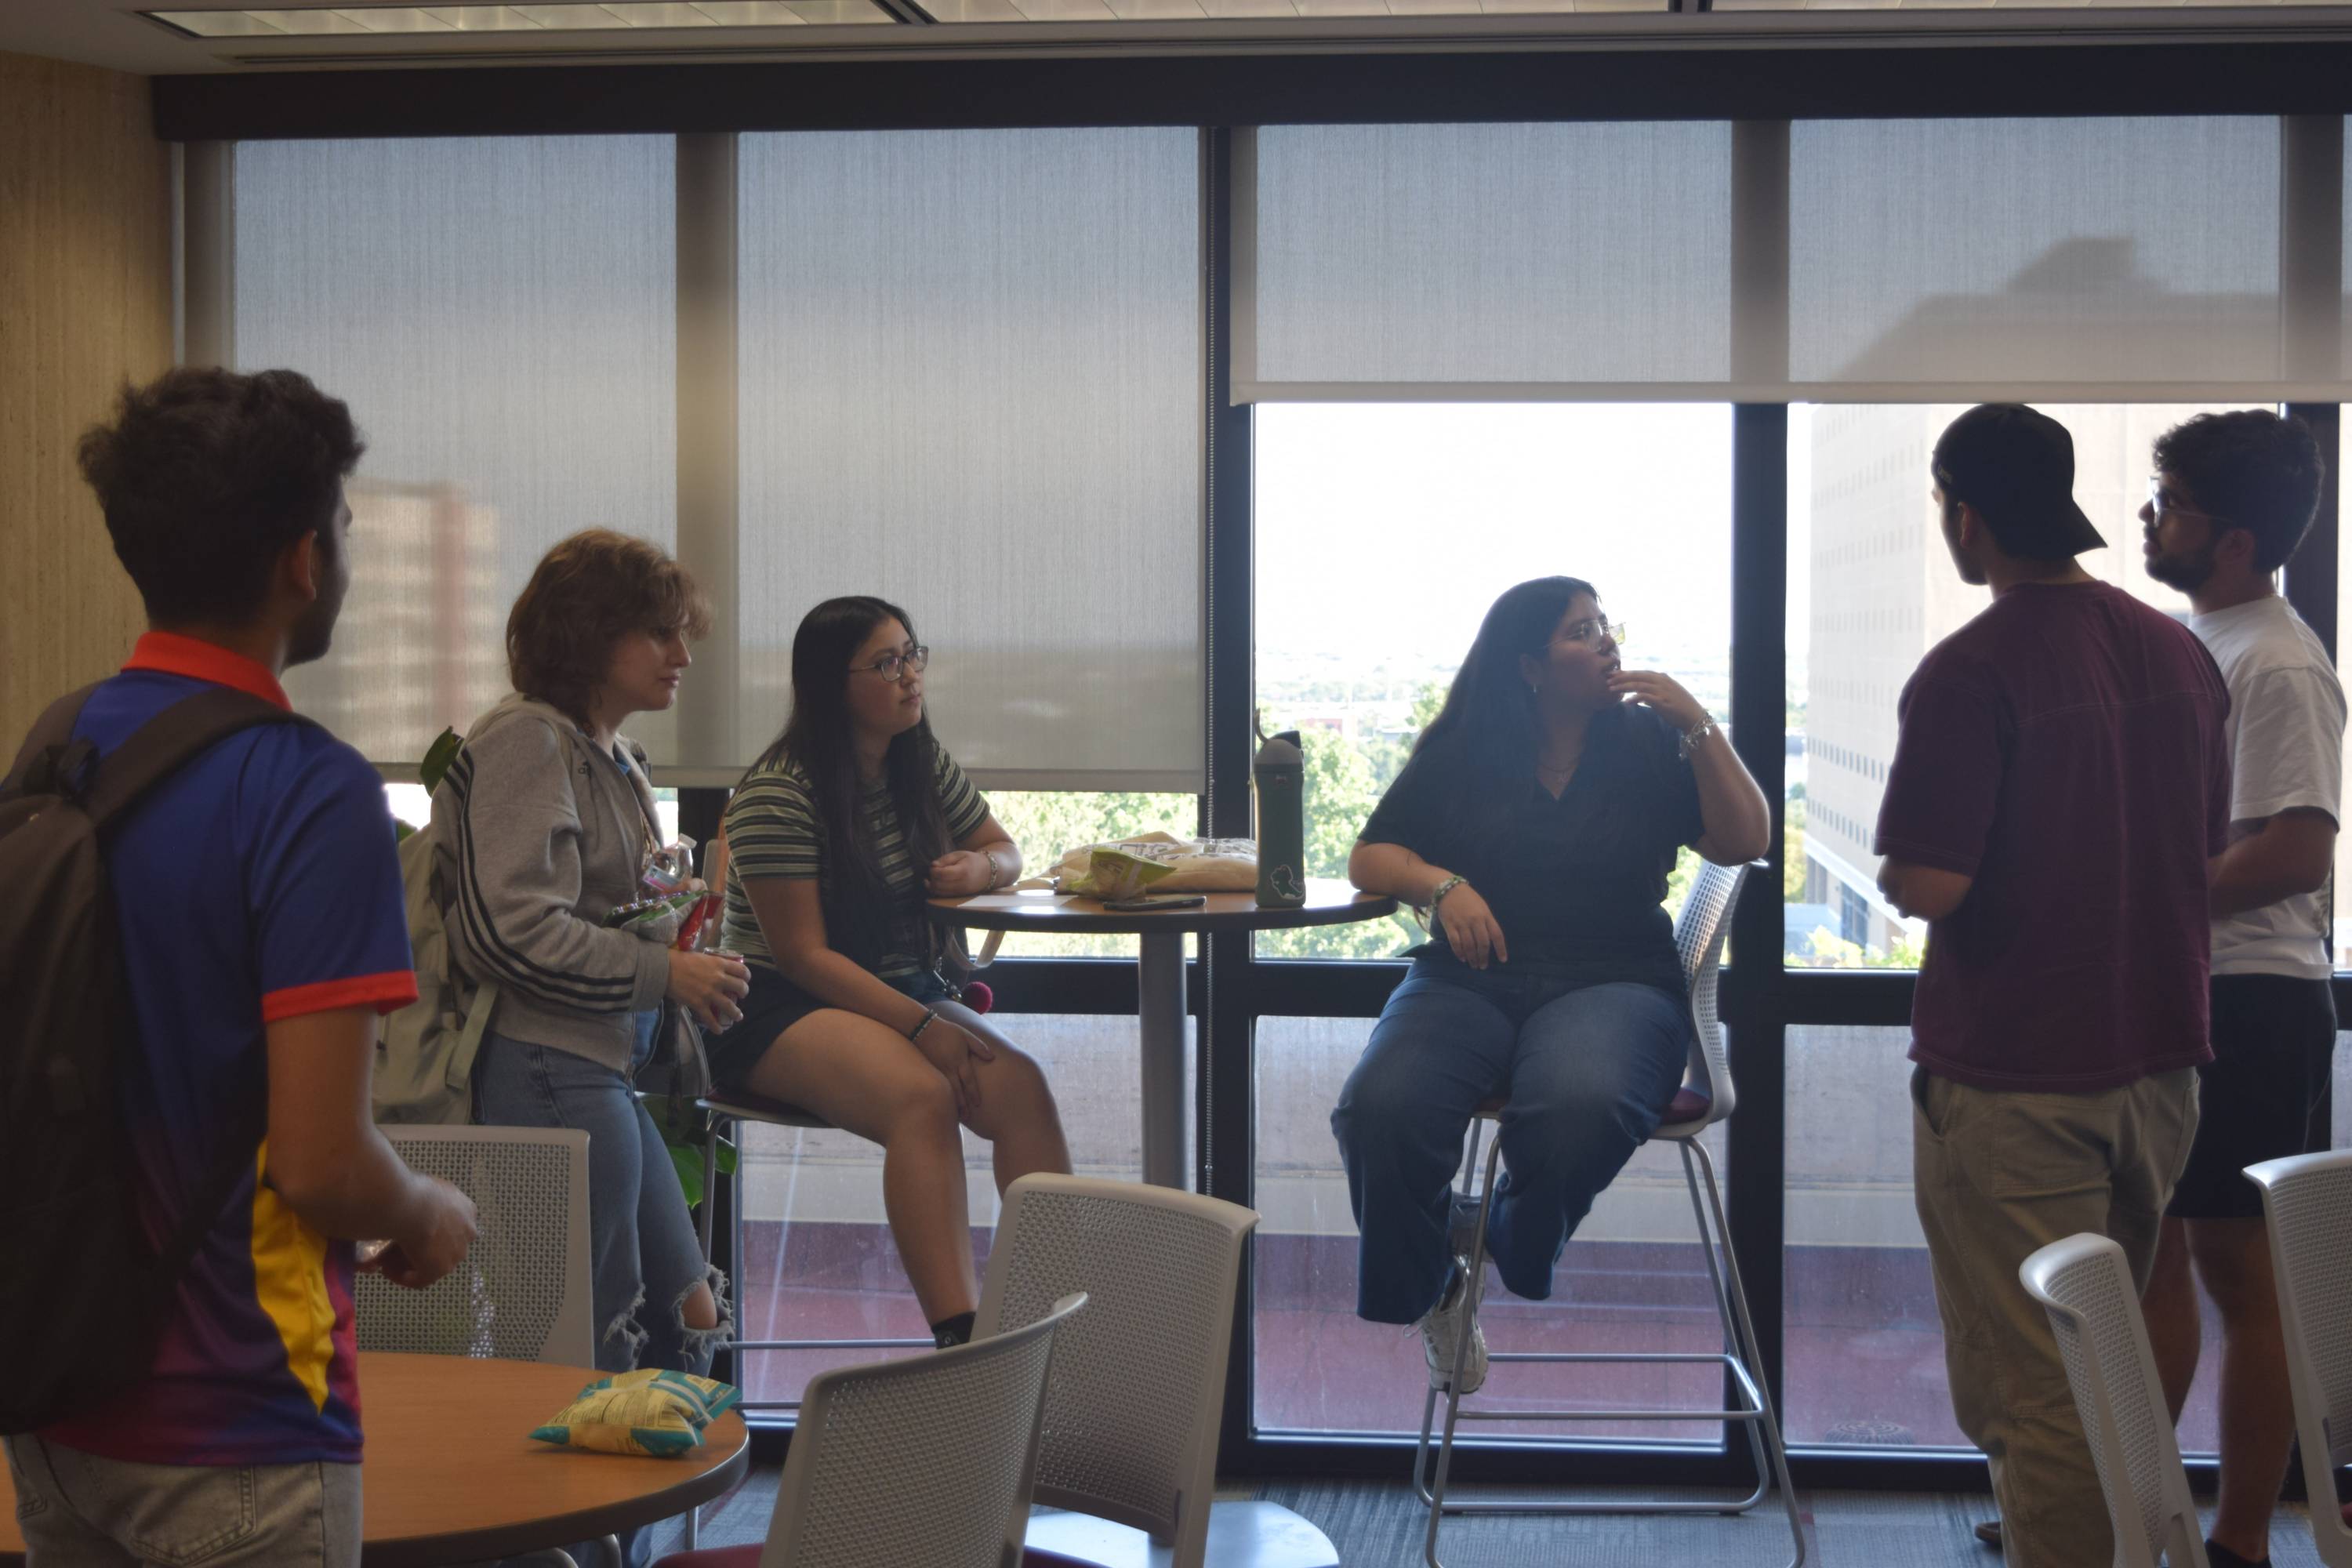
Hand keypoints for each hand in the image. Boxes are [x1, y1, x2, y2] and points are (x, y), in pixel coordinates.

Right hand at [371, 1176, 476, 1290]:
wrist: (413, 1206)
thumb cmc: (416, 1191)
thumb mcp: (426, 1187)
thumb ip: (427, 1197)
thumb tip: (411, 1201)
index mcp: (468, 1210)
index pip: (456, 1224)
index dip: (436, 1230)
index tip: (416, 1230)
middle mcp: (468, 1232)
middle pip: (449, 1245)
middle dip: (428, 1248)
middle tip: (404, 1248)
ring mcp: (457, 1253)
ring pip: (436, 1264)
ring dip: (415, 1264)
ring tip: (390, 1261)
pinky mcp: (440, 1269)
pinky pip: (421, 1279)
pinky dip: (404, 1277)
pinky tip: (387, 1271)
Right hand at [667, 949, 750, 1030]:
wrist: (664, 969)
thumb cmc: (680, 960)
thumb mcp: (701, 957)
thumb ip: (711, 963)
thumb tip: (716, 967)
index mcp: (719, 964)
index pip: (742, 970)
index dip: (746, 976)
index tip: (745, 979)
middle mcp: (718, 979)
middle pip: (741, 988)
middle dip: (744, 993)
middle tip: (741, 996)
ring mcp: (710, 993)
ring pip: (730, 1007)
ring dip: (736, 1013)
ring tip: (738, 1017)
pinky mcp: (699, 1004)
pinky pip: (711, 1019)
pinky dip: (716, 1027)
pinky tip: (719, 1031)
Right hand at [914, 1012, 994, 1115]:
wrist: (921, 1028)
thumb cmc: (946, 1031)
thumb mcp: (965, 1035)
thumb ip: (979, 1047)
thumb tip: (992, 1058)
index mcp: (959, 1060)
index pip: (968, 1081)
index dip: (973, 1093)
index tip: (978, 1104)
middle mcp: (949, 1068)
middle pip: (957, 1090)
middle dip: (963, 1105)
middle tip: (968, 1117)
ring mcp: (937, 1071)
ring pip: (946, 1091)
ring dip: (952, 1104)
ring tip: (957, 1116)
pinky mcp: (929, 1071)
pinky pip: (936, 1087)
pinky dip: (941, 1096)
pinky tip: (943, 1103)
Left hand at [925, 849, 1000, 896]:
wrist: (988, 872)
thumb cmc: (973, 861)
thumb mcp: (960, 854)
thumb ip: (946, 859)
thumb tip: (933, 865)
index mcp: (962, 871)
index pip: (942, 874)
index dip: (933, 870)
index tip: (934, 866)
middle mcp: (962, 884)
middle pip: (939, 884)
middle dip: (932, 878)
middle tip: (933, 870)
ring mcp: (961, 892)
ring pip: (939, 892)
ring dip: (932, 885)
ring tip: (933, 877)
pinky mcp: (959, 896)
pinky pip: (944, 895)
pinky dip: (937, 890)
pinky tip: (935, 884)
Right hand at [1435, 882, 1508, 969]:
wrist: (1448, 889)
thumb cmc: (1468, 899)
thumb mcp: (1482, 907)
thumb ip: (1487, 922)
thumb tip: (1491, 940)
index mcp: (1486, 916)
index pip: (1497, 935)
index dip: (1501, 949)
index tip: (1503, 960)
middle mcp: (1476, 921)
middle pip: (1483, 943)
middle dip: (1484, 957)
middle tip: (1483, 966)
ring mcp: (1462, 923)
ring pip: (1469, 945)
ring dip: (1472, 958)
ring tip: (1474, 965)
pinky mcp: (1450, 925)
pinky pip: (1455, 942)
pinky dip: (1459, 952)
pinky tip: (1462, 958)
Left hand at [1607, 669, 1709, 733]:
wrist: (1694, 716)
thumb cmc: (1679, 707)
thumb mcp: (1665, 694)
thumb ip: (1653, 692)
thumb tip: (1639, 695)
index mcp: (1661, 678)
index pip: (1640, 673)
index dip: (1626, 673)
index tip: (1613, 675)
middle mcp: (1661, 681)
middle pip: (1637, 676)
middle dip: (1621, 677)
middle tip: (1607, 680)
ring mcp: (1662, 690)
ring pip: (1639, 685)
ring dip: (1624, 687)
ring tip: (1612, 689)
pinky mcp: (1663, 701)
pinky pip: (1646, 697)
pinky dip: (1635, 698)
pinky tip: (1627, 702)